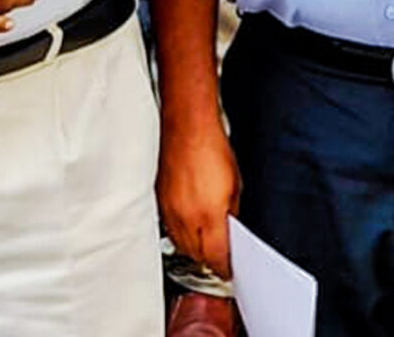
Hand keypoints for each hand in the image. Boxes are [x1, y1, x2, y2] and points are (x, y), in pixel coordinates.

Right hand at [159, 113, 239, 279]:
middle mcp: (185, 218)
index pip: (216, 257)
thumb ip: (231, 213)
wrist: (185, 125)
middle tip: (220, 255)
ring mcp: (168, 211)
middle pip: (197, 256)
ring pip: (180, 245)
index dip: (225, 266)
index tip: (230, 267)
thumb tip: (229, 229)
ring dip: (194, 248)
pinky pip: (169, 229)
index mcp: (208, 217)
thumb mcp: (235, 184)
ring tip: (205, 241)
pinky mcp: (158, 202)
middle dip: (210, 259)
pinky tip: (188, 224)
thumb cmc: (211, 147)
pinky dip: (180, 233)